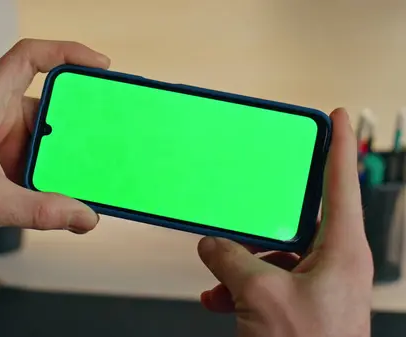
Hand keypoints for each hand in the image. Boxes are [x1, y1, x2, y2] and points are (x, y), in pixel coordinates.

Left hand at [0, 39, 110, 263]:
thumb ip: (41, 211)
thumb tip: (84, 217)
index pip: (29, 58)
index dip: (67, 53)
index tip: (99, 66)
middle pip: (47, 103)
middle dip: (79, 119)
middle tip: (110, 132)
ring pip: (45, 135)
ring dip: (67, 153)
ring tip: (95, 169)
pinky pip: (36, 158)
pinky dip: (53, 172)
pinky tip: (70, 191)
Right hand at [197, 108, 372, 336]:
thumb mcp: (259, 295)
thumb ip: (231, 260)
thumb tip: (213, 245)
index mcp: (341, 251)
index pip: (342, 183)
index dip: (341, 145)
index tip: (342, 117)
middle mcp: (334, 266)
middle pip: (296, 225)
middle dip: (260, 227)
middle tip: (244, 216)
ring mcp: (318, 290)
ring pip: (275, 259)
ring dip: (241, 267)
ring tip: (218, 281)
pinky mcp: (301, 311)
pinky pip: (268, 286)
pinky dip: (241, 290)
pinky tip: (220, 301)